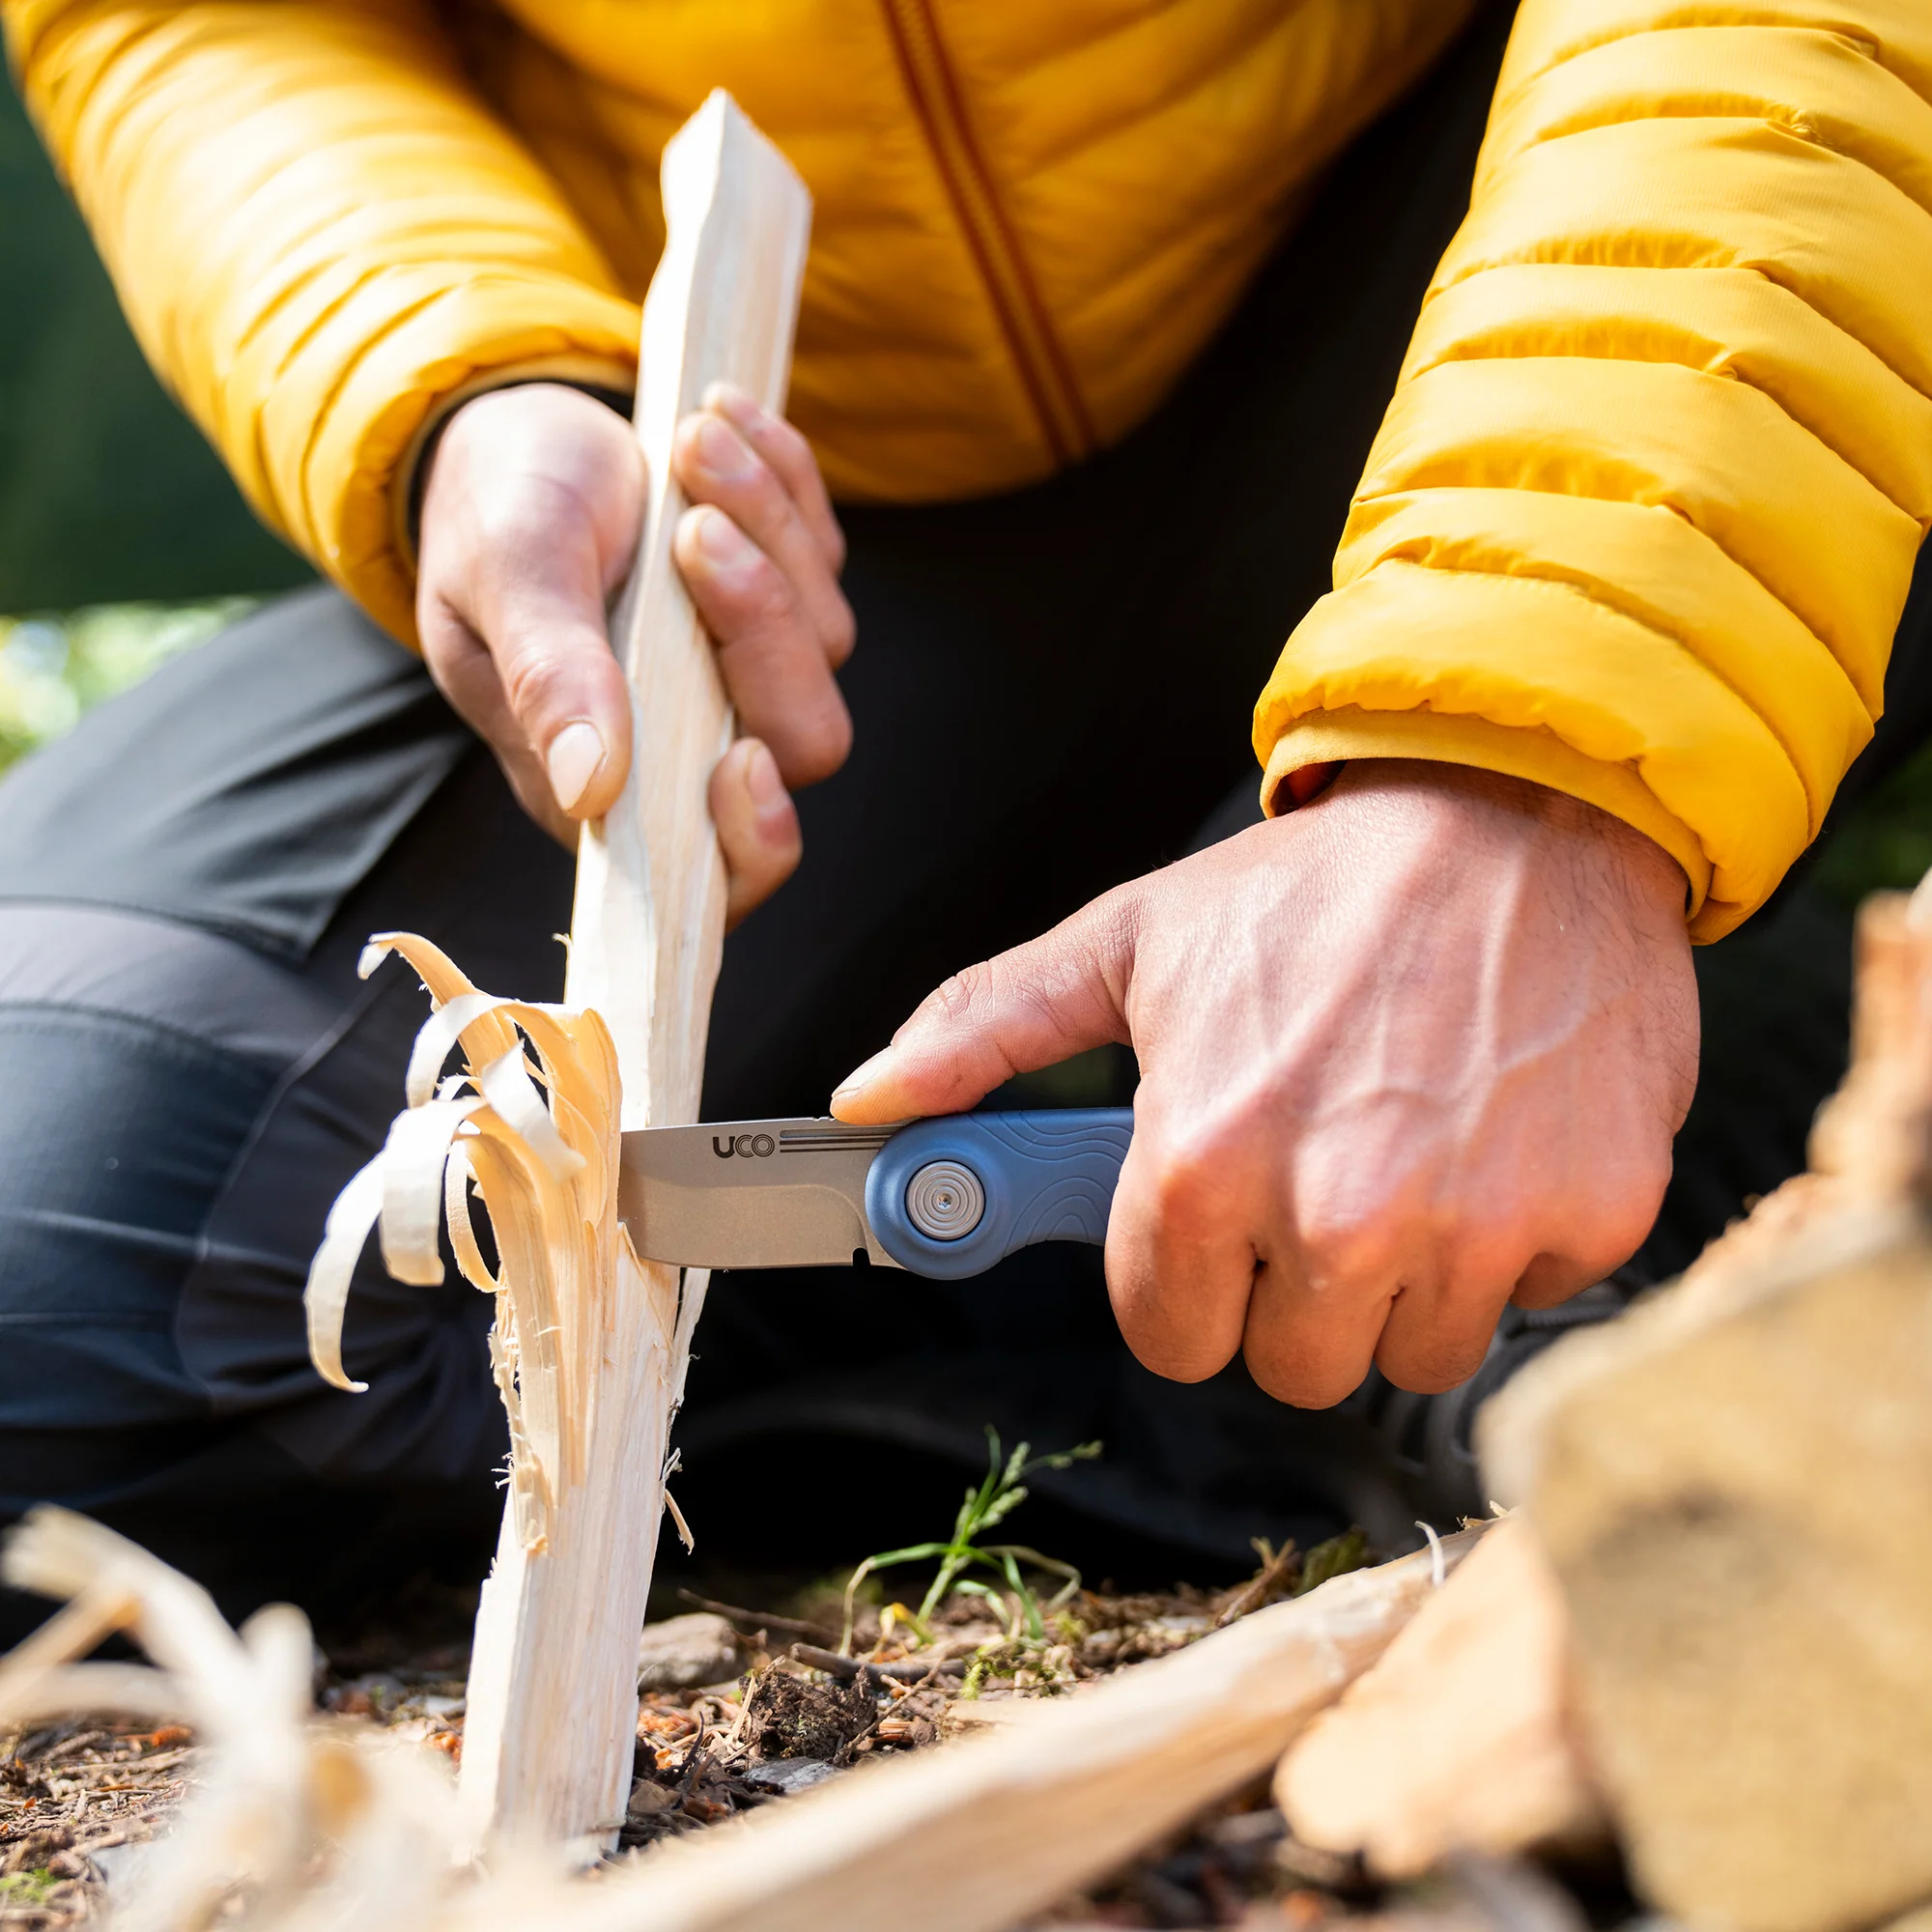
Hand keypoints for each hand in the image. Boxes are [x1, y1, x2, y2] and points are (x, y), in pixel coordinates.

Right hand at [416, 380, 854, 922]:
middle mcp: (694, 746)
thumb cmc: (491, 515)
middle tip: (692, 526)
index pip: (718, 872)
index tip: (741, 759)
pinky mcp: (784, 603)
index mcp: (611, 787)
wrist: (512, 436)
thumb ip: (547, 677)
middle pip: (802, 740)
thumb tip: (590, 786)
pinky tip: (725, 423)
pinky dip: (786, 483)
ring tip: (691, 443)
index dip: (751, 841)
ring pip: (826, 638)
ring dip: (769, 528)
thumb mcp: (505, 577)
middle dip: (762, 625)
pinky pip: (826, 558)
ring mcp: (748, 675)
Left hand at [830, 763, 1698, 1404]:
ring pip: (1417, 1351)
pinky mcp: (1591, 1215)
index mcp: (1202, 1165)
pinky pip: (1535, 1296)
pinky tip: (1495, 1132)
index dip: (1188, 1281)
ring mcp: (1475, 1227)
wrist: (1518, 811)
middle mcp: (1337, 1217)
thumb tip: (873, 1099)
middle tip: (1316, 1178)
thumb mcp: (1131, 940)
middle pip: (1295, 1366)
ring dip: (1409, 1275)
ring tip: (1407, 1146)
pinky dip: (1520, 1235)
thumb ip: (987, 1030)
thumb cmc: (1316, 886)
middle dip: (1294, 1289)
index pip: (1171, 1337)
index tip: (1216, 1224)